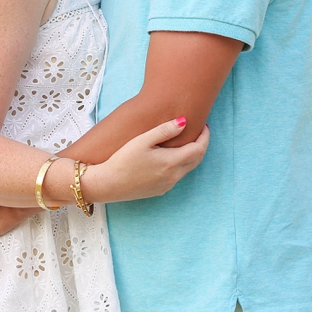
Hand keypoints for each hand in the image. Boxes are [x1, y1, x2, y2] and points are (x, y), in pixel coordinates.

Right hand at [92, 119, 209, 206]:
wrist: (107, 184)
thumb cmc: (122, 160)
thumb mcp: (143, 140)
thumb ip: (165, 130)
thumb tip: (184, 121)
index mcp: (171, 163)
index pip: (199, 149)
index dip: (204, 137)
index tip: (204, 126)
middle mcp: (173, 177)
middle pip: (196, 160)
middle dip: (201, 145)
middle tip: (198, 132)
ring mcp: (167, 185)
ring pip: (187, 169)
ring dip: (190, 155)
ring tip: (185, 141)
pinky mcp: (160, 190)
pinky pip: (176, 176)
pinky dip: (180, 164)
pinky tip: (170, 156)